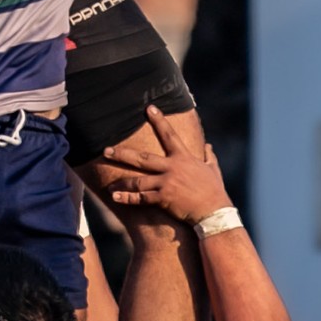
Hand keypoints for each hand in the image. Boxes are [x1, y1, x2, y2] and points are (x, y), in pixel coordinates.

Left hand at [104, 104, 232, 223]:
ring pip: (137, 180)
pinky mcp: (163, 198)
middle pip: (142, 158)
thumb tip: (208, 146)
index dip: (159, 120)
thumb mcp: (213, 170)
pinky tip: (115, 198)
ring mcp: (167, 183)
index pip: (169, 135)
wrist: (215, 211)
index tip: (149, 108)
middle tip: (106, 150)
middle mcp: (172, 167)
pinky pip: (141, 198)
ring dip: (121, 182)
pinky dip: (128, 198)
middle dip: (122, 154)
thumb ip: (209, 156)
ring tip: (109, 184)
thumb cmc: (214, 191)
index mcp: (183, 158)